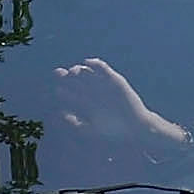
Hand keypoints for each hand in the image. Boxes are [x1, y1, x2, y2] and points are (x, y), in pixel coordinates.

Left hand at [52, 59, 188, 152]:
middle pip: (76, 80)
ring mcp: (103, 85)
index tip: (58, 89)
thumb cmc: (113, 130)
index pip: (70, 93)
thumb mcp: (92, 130)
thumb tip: (61, 114)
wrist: (135, 125)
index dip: (62, 89)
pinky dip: (94, 63)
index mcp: (86, 104)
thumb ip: (76, 123)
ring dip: (79, 69)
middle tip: (59, 74)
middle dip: (66, 76)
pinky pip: (102, 68)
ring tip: (75, 71)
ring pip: (87, 72)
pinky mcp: (115, 79)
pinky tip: (87, 63)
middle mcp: (93, 93)